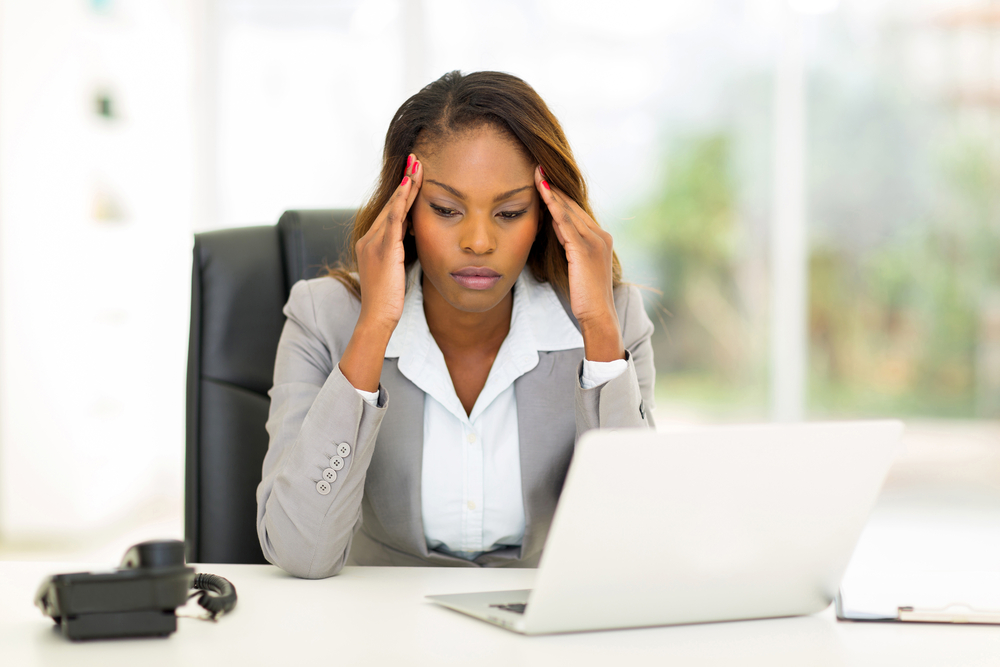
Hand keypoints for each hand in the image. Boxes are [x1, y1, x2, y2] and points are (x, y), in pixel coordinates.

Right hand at [355, 155, 422, 332]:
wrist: (377, 317)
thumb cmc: (388, 300)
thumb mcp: (394, 271)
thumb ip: (399, 253)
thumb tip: (411, 241)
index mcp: (370, 244)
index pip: (390, 212)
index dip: (403, 193)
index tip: (414, 175)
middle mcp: (369, 239)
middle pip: (390, 204)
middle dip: (405, 181)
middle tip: (416, 160)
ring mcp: (374, 243)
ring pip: (392, 207)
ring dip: (406, 185)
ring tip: (417, 165)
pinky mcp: (383, 249)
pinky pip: (393, 219)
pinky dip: (402, 200)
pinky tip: (410, 186)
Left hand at [535, 166, 623, 361]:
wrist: (598, 315)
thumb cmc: (585, 296)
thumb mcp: (577, 265)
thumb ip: (569, 246)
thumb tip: (555, 230)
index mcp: (599, 238)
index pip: (575, 210)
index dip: (558, 194)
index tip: (542, 179)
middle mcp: (600, 235)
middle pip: (572, 205)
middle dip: (554, 187)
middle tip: (537, 168)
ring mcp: (594, 242)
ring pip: (569, 211)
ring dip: (552, 192)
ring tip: (537, 174)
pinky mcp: (584, 250)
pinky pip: (566, 223)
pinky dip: (554, 207)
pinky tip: (542, 195)